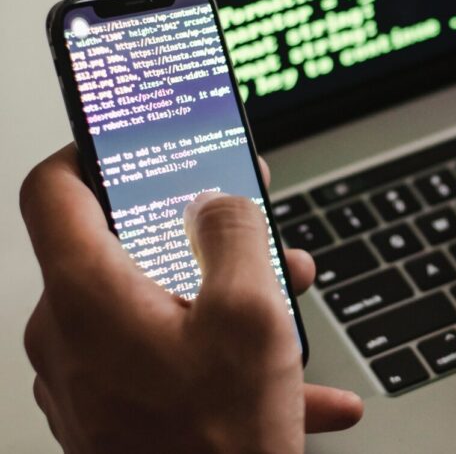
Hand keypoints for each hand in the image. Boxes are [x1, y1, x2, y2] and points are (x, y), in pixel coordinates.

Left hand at [21, 145, 362, 452]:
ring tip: (287, 305)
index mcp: (88, 296)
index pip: (52, 190)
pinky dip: (221, 357)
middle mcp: (70, 336)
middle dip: (199, 234)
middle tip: (248, 225)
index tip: (127, 140)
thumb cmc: (218, 441)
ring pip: (154, 306)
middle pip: (124, 249)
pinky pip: (166, 361)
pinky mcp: (111, 413)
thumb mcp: (251, 313)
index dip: (90, 150)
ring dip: (222, 296)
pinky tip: (294, 382)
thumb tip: (217, 201)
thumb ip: (234, 233)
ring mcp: (87, 380)